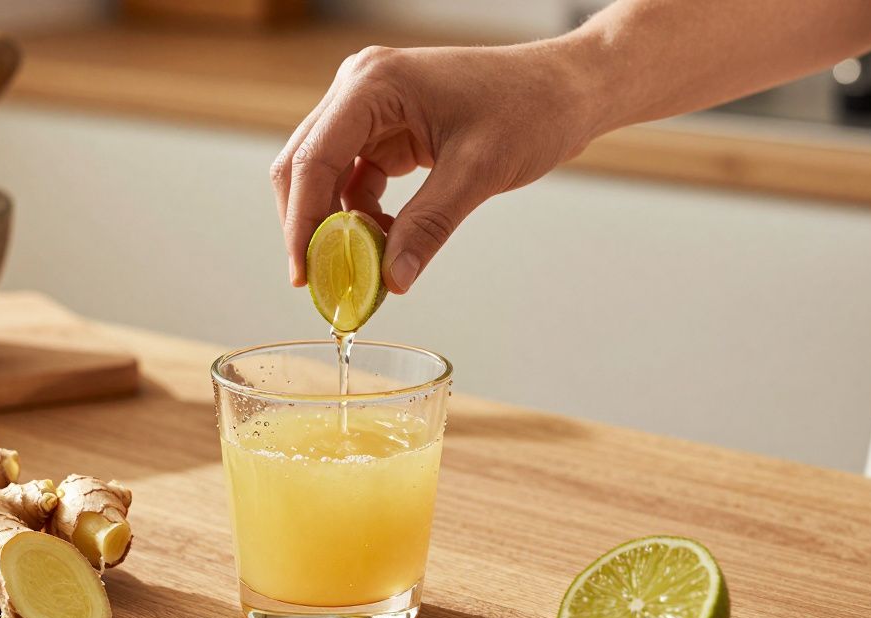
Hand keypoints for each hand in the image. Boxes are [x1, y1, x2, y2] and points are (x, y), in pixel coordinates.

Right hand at [270, 41, 597, 293]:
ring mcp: (371, 106)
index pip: (313, 160)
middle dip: (311, 225)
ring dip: (338, 223)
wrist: (568, 89)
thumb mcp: (478, 172)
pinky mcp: (387, 127)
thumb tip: (393, 279)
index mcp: (373, 84)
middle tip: (321, 280)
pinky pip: (356, 177)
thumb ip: (428, 226)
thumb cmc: (532, 107)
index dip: (302, 222)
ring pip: (325, 175)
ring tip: (363, 265)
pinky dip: (362, 214)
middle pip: (304, 165)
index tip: (304, 274)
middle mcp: (361, 88)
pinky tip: (387, 238)